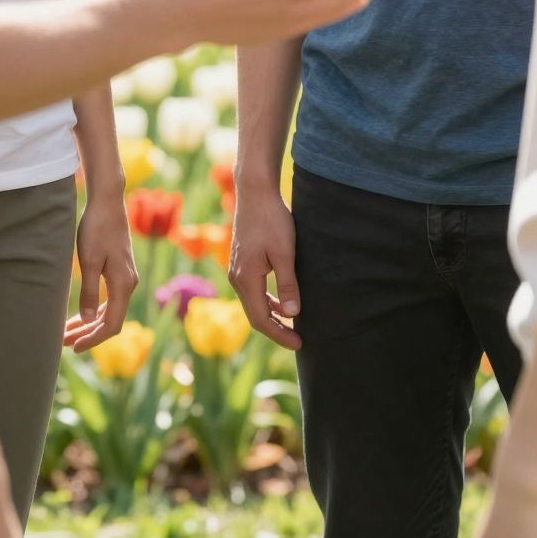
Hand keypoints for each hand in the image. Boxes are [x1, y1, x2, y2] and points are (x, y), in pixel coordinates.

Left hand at [64, 192, 138, 350]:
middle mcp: (129, 284)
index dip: (93, 339)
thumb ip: (89, 292)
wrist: (108, 203)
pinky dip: (94, 310)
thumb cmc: (96, 228)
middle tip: (63, 343)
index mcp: (123, 284)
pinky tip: (79, 315)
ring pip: (109, 311)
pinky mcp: (120, 271)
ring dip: (89, 324)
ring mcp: (126, 278)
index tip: (73, 347)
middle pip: (111, 321)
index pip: (111, 324)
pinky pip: (109, 300)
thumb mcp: (89, 260)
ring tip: (66, 333)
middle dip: (87, 334)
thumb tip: (89, 321)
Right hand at [229, 185, 301, 349]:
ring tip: (293, 325)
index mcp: (246, 279)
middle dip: (276, 330)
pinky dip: (268, 302)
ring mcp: (237, 271)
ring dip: (272, 316)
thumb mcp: (285, 253)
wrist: (255, 193)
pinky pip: (253, 291)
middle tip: (299, 340)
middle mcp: (237, 278)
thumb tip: (293, 314)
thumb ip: (288, 285)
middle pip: (254, 315)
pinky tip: (282, 303)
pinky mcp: (242, 263)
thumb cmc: (272, 220)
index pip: (261, 320)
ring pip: (253, 304)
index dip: (280, 335)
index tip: (299, 344)